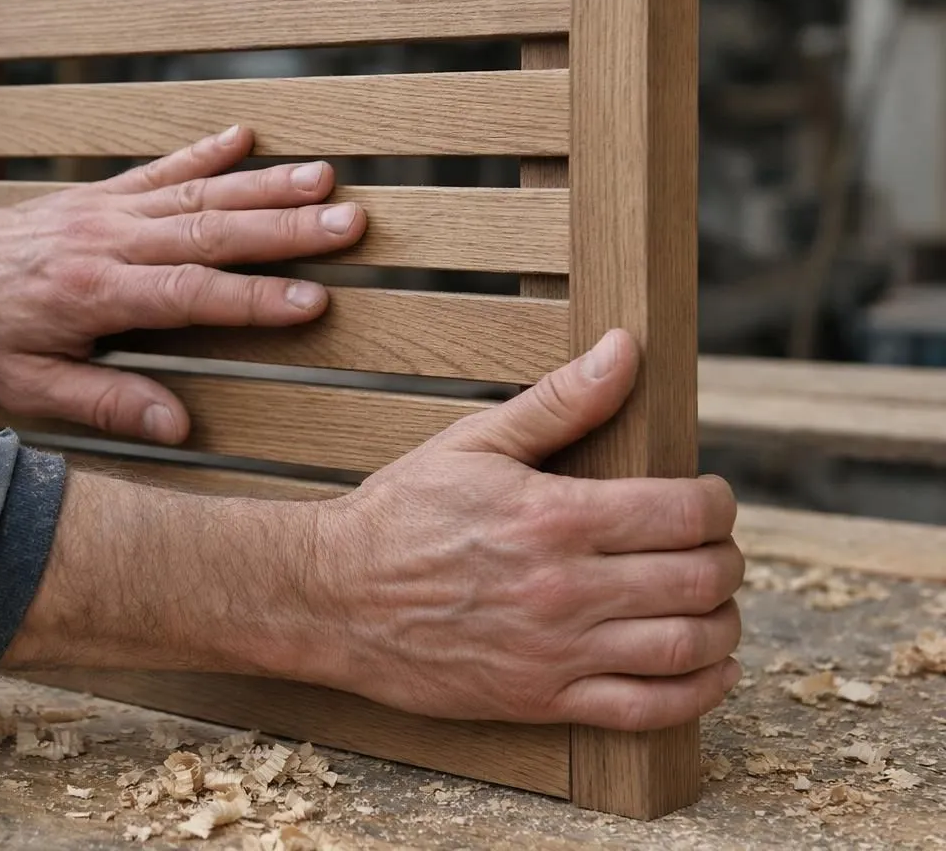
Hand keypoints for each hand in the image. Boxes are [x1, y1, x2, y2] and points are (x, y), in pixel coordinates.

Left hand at [0, 127, 365, 442]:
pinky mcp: (100, 195)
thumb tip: (177, 425)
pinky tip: (247, 138)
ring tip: (326, 179)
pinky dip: (206, 153)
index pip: (191, 294)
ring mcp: (106, 211)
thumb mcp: (26, 388)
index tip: (314, 298)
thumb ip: (104, 404)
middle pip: (211, 231)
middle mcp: (108, 242)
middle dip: (285, 228)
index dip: (255, 297)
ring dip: (265, 186)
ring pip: (198, 195)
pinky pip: (160, 170)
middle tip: (349, 222)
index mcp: (94, 294)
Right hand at [302, 330, 744, 730]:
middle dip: (726, 559)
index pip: (684, 512)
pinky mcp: (542, 699)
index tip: (710, 499)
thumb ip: (559, 401)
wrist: (334, 595)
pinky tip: (710, 668)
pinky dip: (697, 692)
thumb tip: (625, 351)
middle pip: (699, 579)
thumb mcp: (472, 442)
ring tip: (717, 605)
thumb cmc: (401, 513)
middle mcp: (565, 587)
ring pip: (685, 646)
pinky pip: (647, 710)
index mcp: (554, 516)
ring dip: (723, 624)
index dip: (718, 502)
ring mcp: (556, 651)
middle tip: (716, 549)